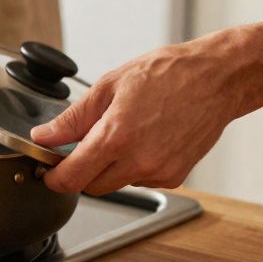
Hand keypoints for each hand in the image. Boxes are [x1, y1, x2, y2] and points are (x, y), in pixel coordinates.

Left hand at [30, 39, 248, 194]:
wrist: (218, 78)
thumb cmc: (168, 74)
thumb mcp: (109, 86)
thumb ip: (72, 118)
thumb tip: (44, 136)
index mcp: (116, 137)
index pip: (71, 178)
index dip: (53, 178)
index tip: (47, 171)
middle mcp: (138, 161)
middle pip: (91, 186)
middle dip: (81, 170)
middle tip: (84, 144)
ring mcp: (159, 172)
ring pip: (116, 184)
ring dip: (109, 168)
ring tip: (125, 132)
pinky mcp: (175, 176)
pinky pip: (141, 180)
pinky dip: (135, 166)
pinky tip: (146, 139)